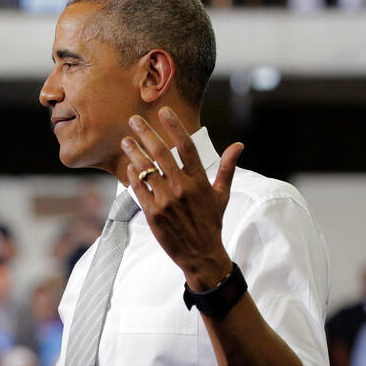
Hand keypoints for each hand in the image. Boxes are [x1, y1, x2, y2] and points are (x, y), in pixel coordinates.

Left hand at [121, 107, 243, 290]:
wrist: (200, 253)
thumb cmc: (212, 222)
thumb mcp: (222, 195)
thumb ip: (227, 168)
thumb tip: (238, 145)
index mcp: (200, 181)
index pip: (187, 146)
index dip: (175, 126)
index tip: (164, 111)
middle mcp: (182, 188)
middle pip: (161, 153)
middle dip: (146, 133)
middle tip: (134, 119)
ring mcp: (165, 201)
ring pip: (145, 170)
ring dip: (134, 152)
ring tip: (126, 140)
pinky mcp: (152, 213)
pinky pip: (138, 189)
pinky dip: (132, 176)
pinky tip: (128, 167)